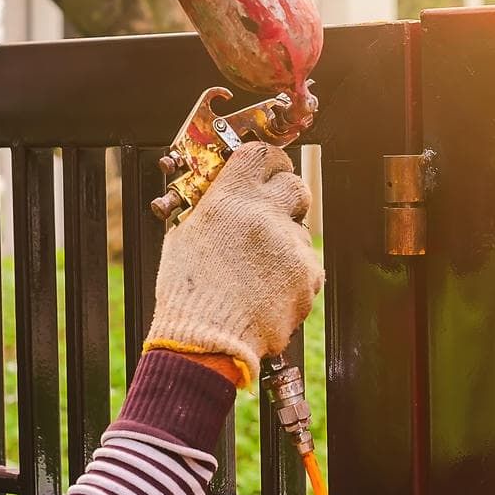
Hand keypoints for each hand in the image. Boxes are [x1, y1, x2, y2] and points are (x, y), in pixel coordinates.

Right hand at [145, 143, 323, 386]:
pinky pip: (307, 268)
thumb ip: (210, 208)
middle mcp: (266, 213)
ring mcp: (291, 245)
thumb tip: (221, 194)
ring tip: (257, 273)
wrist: (207, 339)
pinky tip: (267, 293)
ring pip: (300, 233)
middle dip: (287, 197)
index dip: (269, 160)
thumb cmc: (188, 292)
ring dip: (285, 246)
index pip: (261, 154)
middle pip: (295, 186)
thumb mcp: (185, 235)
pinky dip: (293, 278)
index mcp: (232, 197)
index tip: (270, 168)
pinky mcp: (308, 275)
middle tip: (273, 214)